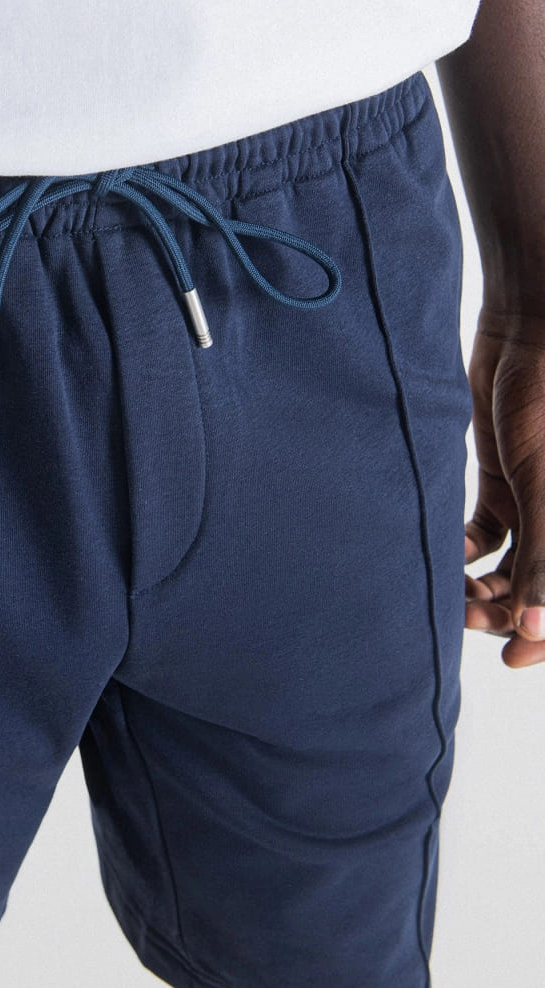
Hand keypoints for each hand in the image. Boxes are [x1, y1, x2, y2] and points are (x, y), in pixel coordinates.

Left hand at [463, 308, 544, 667]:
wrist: (528, 328)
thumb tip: (536, 628)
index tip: (511, 658)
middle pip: (540, 590)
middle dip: (507, 612)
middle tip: (468, 618)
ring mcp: (538, 502)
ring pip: (512, 568)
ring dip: (483, 589)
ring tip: (453, 596)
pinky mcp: (505, 481)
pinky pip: (487, 534)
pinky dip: (467, 552)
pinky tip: (451, 556)